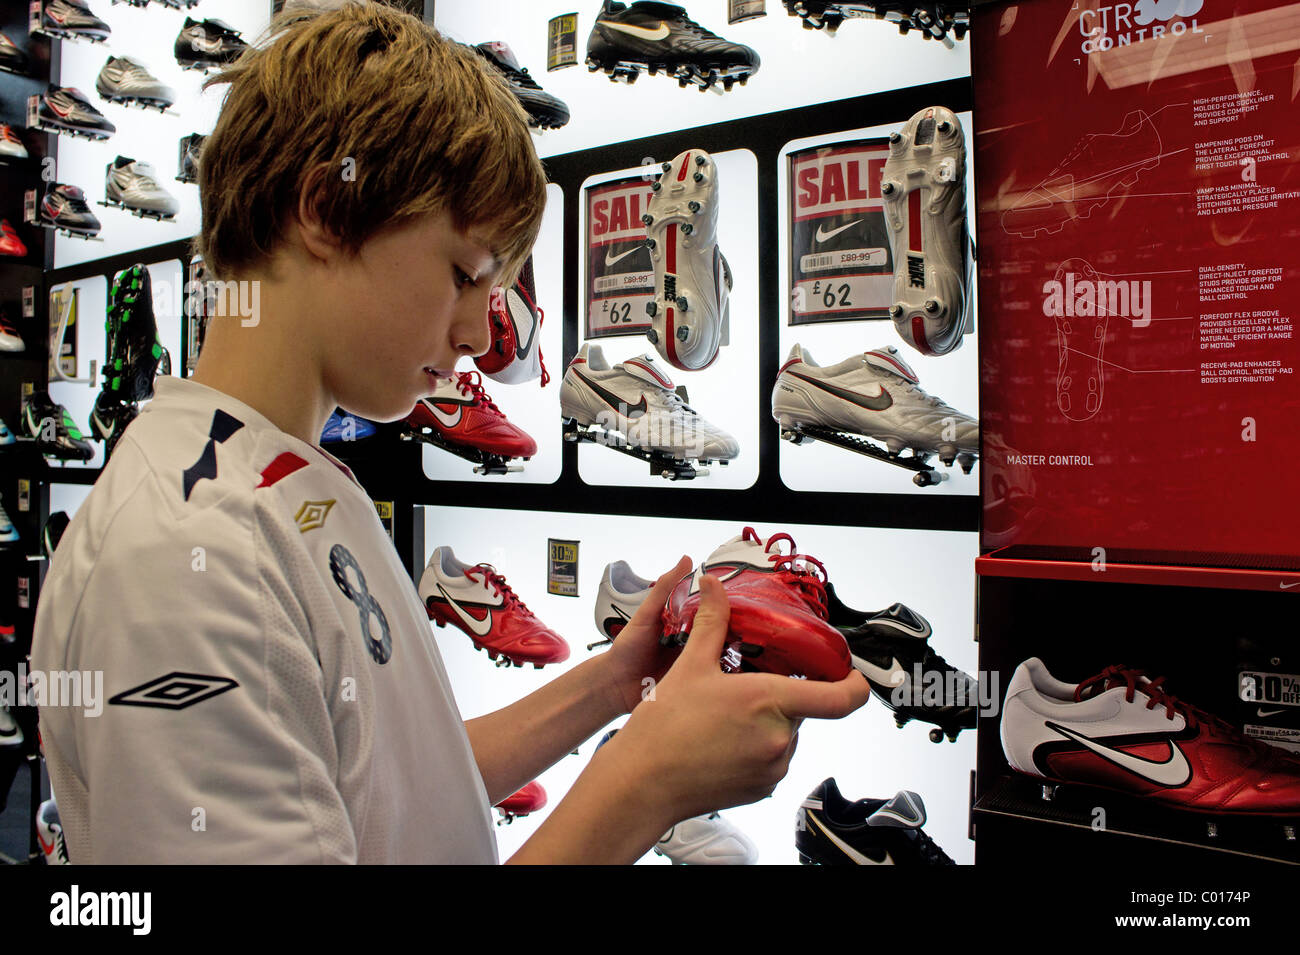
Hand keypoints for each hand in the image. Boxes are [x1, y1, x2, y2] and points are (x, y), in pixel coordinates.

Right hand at [597, 574, 870, 822]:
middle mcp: (780, 739)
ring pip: (786, 735)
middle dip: (780, 696)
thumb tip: (716, 585)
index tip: (853, 675)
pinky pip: (773, 759)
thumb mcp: (691, 665)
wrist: (642, 782)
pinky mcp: (763, 789)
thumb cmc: (664, 727)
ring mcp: (773, 768)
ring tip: (724, 718)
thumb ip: (714, 623)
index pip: (841, 698)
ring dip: (767, 722)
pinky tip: (722, 741)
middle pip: (802, 709)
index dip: (856, 684)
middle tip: (742, 688)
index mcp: (769, 702)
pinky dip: (757, 746)